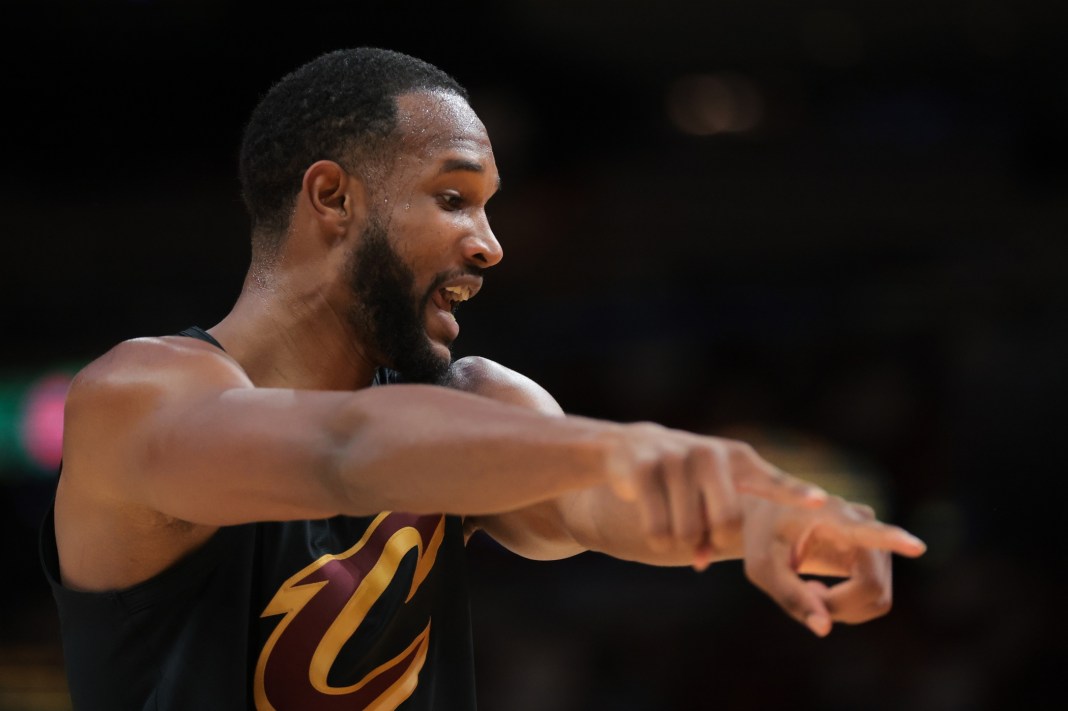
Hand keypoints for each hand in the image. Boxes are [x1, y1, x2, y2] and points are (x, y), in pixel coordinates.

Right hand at [604, 424, 829, 561]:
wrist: (632, 448)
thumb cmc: (688, 481)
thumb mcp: (715, 491)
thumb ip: (725, 526)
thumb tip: (702, 562)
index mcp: (740, 460)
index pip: (773, 481)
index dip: (796, 493)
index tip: (820, 502)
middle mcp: (712, 454)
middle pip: (728, 524)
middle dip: (714, 541)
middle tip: (702, 533)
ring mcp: (677, 458)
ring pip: (688, 533)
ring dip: (680, 542)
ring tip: (673, 521)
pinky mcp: (645, 468)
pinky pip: (658, 530)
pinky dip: (658, 540)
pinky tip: (654, 524)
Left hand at [739, 494, 926, 635]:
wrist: (769, 515)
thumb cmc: (763, 537)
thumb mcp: (763, 567)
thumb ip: (791, 596)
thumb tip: (824, 629)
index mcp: (833, 516)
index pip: (868, 532)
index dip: (894, 541)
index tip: (917, 546)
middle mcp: (865, 523)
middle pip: (873, 589)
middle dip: (840, 607)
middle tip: (806, 598)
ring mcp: (876, 540)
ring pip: (878, 598)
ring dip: (843, 608)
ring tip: (810, 590)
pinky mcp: (877, 555)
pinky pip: (875, 597)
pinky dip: (847, 605)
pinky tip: (819, 590)